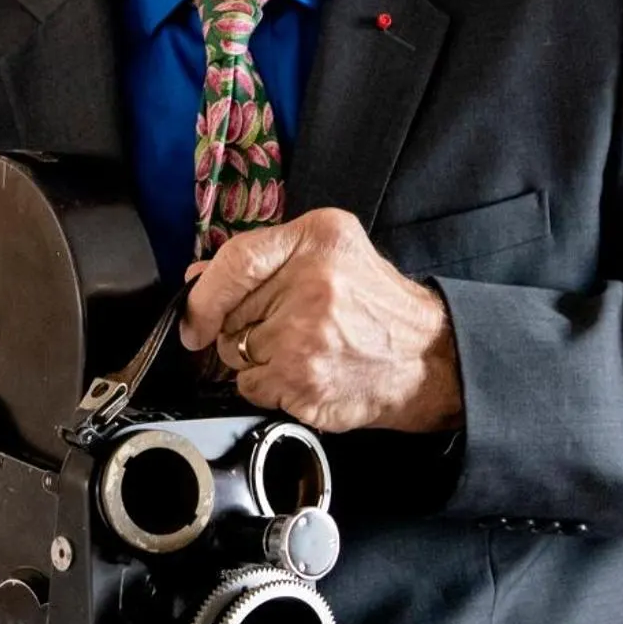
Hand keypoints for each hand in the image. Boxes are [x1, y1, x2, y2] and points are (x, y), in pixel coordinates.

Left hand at [178, 208, 462, 435]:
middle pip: (230, 311)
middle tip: (280, 328)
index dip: (204, 292)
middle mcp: (312, 283)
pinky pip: (250, 385)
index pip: (235, 259)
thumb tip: (199, 276)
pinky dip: (266, 385)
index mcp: (318, 239)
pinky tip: (302, 372)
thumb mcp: (332, 253)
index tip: (195, 314)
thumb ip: (266, 258)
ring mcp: (306, 336)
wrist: (427, 359)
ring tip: (298, 349)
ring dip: (253, 357)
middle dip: (238, 325)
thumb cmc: (377, 306)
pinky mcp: (303, 381)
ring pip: (234, 351)